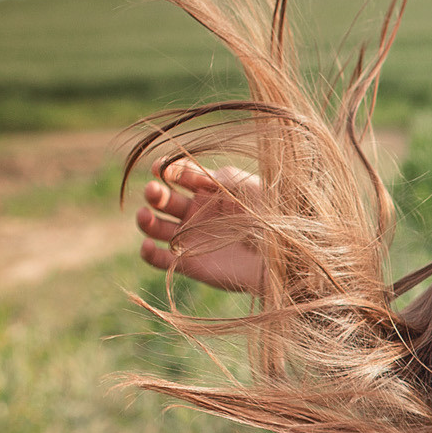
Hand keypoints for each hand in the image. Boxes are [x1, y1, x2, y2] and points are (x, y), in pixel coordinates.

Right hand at [135, 158, 266, 293]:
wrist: (286, 259)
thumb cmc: (273, 219)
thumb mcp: (250, 190)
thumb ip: (222, 177)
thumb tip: (191, 173)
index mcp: (210, 190)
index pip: (180, 175)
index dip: (167, 169)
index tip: (160, 168)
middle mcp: (196, 212)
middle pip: (164, 199)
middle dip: (155, 193)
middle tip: (154, 192)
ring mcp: (191, 238)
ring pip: (156, 227)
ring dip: (145, 220)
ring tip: (145, 215)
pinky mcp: (189, 264)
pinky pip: (159, 259)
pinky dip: (148, 253)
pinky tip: (148, 245)